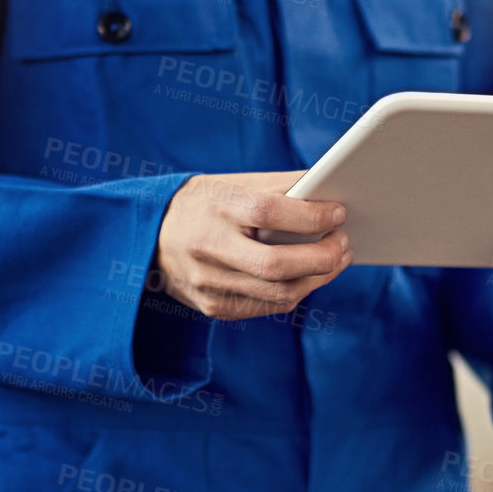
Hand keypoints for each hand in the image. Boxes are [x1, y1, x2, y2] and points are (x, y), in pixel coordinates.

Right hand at [153, 171, 350, 320]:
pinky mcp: (213, 307)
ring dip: (318, 279)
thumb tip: (332, 188)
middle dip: (323, 258)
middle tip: (344, 244)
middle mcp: (208, 249)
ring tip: (336, 259)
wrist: (148, 236)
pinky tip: (311, 276)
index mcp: (214, 208)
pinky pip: (268, 307)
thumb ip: (281, 186)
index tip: (338, 213)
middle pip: (277, 266)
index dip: (311, 217)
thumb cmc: (204, 204)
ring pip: (279, 294)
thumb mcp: (233, 183)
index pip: (269, 213)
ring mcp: (209, 284)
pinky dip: (297, 291)